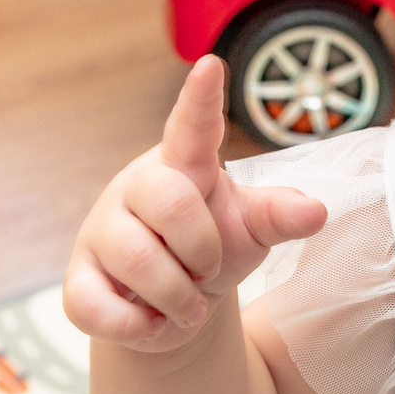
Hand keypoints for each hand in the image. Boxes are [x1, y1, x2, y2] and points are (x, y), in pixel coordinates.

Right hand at [62, 58, 328, 353]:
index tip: (211, 65)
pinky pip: (98, 306)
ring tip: (188, 304)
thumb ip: (278, 215)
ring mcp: (101, 232)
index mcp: (183, 166)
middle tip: (207, 269)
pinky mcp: (77, 280)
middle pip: (169, 200)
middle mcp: (136, 188)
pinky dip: (138, 328)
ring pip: (136, 259)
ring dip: (177, 297)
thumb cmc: (210, 249)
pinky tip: (154, 324)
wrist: (172, 311)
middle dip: (201, 247)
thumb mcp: (250, 228)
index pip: (191, 126)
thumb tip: (317, 211)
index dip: (200, 98)